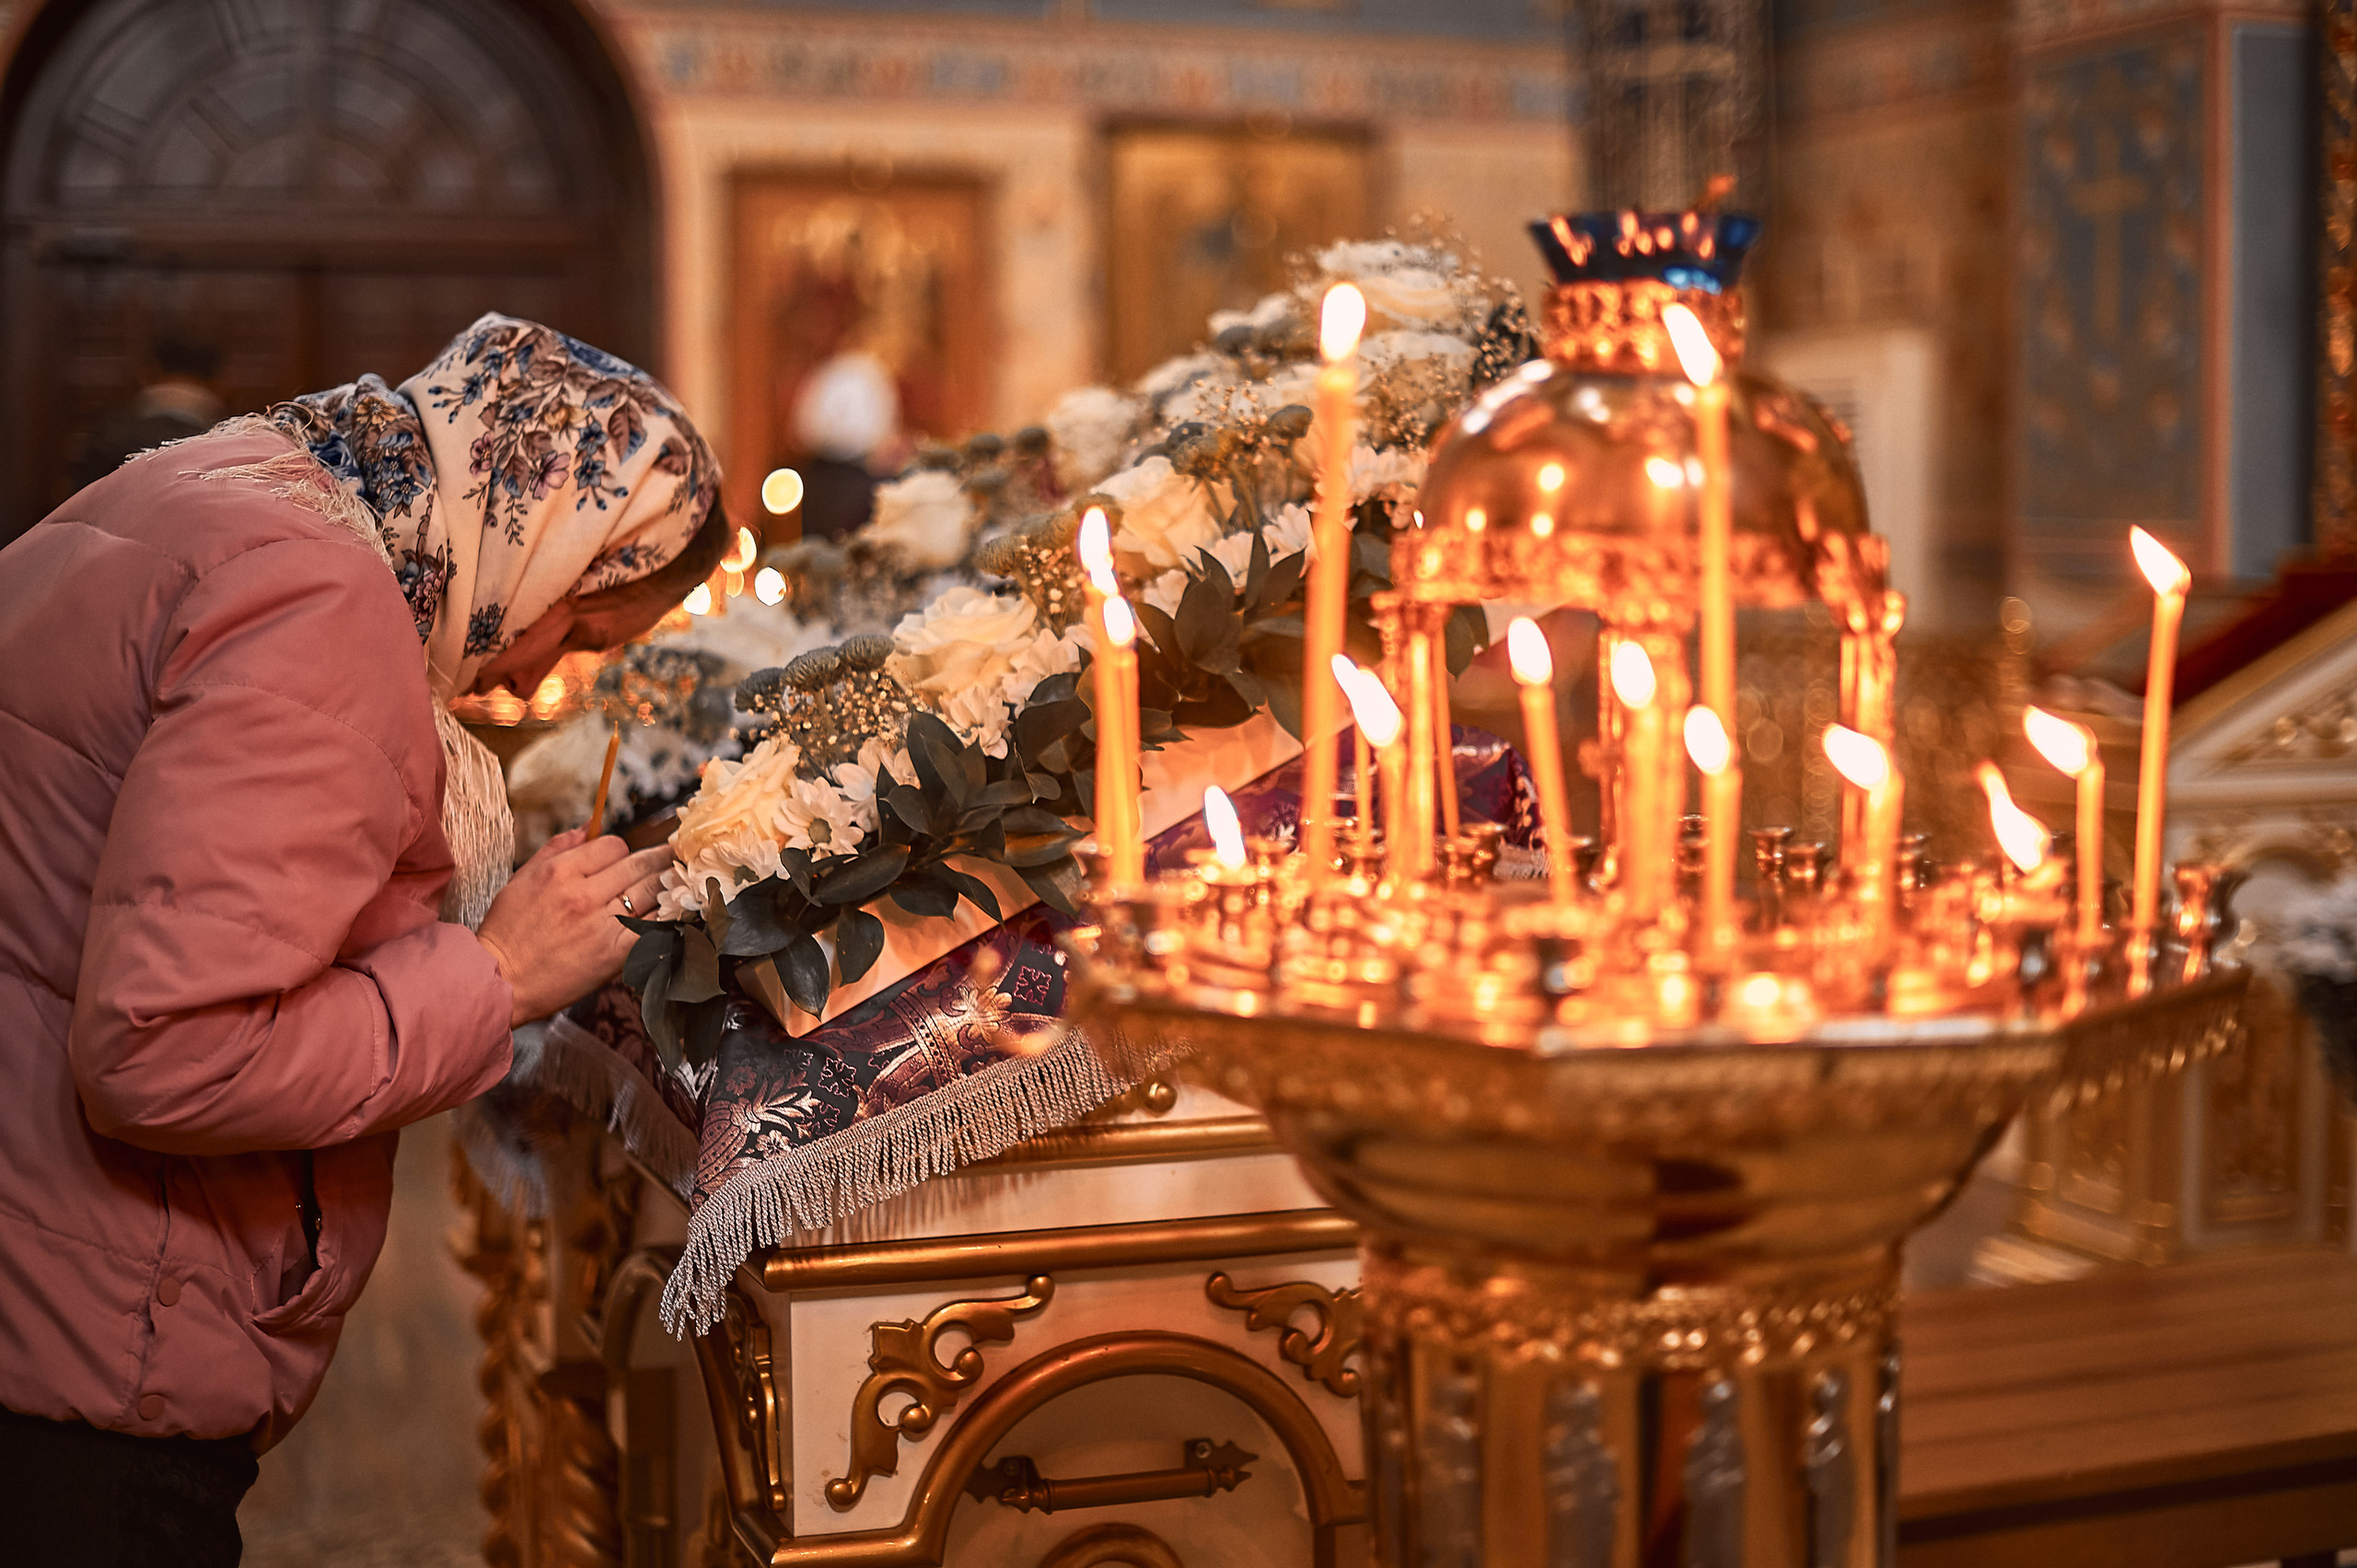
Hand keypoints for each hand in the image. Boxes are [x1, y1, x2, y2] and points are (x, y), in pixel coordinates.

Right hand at [475, 828, 673, 1026]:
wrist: (502, 981)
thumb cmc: (508, 931)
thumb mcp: (523, 878)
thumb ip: (558, 848)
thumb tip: (588, 825)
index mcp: (560, 872)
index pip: (613, 845)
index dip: (623, 849)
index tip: (626, 857)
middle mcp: (583, 894)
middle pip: (638, 864)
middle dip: (661, 857)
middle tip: (678, 853)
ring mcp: (601, 924)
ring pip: (651, 892)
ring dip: (670, 883)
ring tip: (682, 877)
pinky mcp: (614, 953)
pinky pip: (652, 927)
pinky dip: (666, 917)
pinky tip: (675, 912)